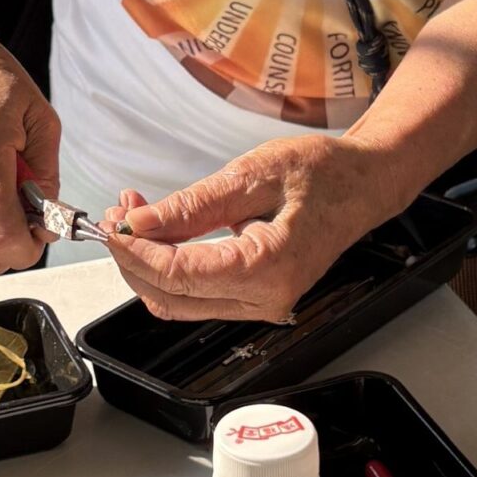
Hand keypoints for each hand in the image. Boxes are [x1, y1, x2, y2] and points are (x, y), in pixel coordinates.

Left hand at [104, 136, 403, 321]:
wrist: (363, 184)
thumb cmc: (323, 172)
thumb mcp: (254, 174)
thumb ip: (195, 205)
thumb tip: (141, 222)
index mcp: (268, 269)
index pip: (178, 275)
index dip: (136, 251)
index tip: (113, 222)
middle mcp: (264, 300)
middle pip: (171, 297)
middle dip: (133, 257)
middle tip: (117, 212)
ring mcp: (260, 304)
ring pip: (179, 301)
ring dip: (147, 262)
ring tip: (133, 215)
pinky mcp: (255, 296)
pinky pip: (198, 294)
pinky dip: (169, 266)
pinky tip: (159, 230)